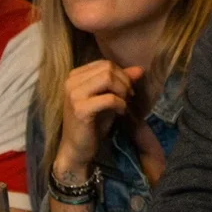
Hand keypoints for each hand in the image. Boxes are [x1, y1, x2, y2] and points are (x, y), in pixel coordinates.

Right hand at [52, 61, 143, 180]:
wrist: (77, 148)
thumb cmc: (92, 123)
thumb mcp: (108, 98)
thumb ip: (121, 82)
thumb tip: (139, 69)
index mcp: (75, 76)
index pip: (105, 63)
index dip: (122, 74)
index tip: (127, 91)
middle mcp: (71, 82)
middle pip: (108, 69)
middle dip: (124, 82)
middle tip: (128, 97)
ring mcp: (74, 95)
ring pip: (108, 78)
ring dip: (122, 91)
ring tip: (124, 104)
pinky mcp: (80, 109)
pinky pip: (109, 98)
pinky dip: (120, 104)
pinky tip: (121, 113)